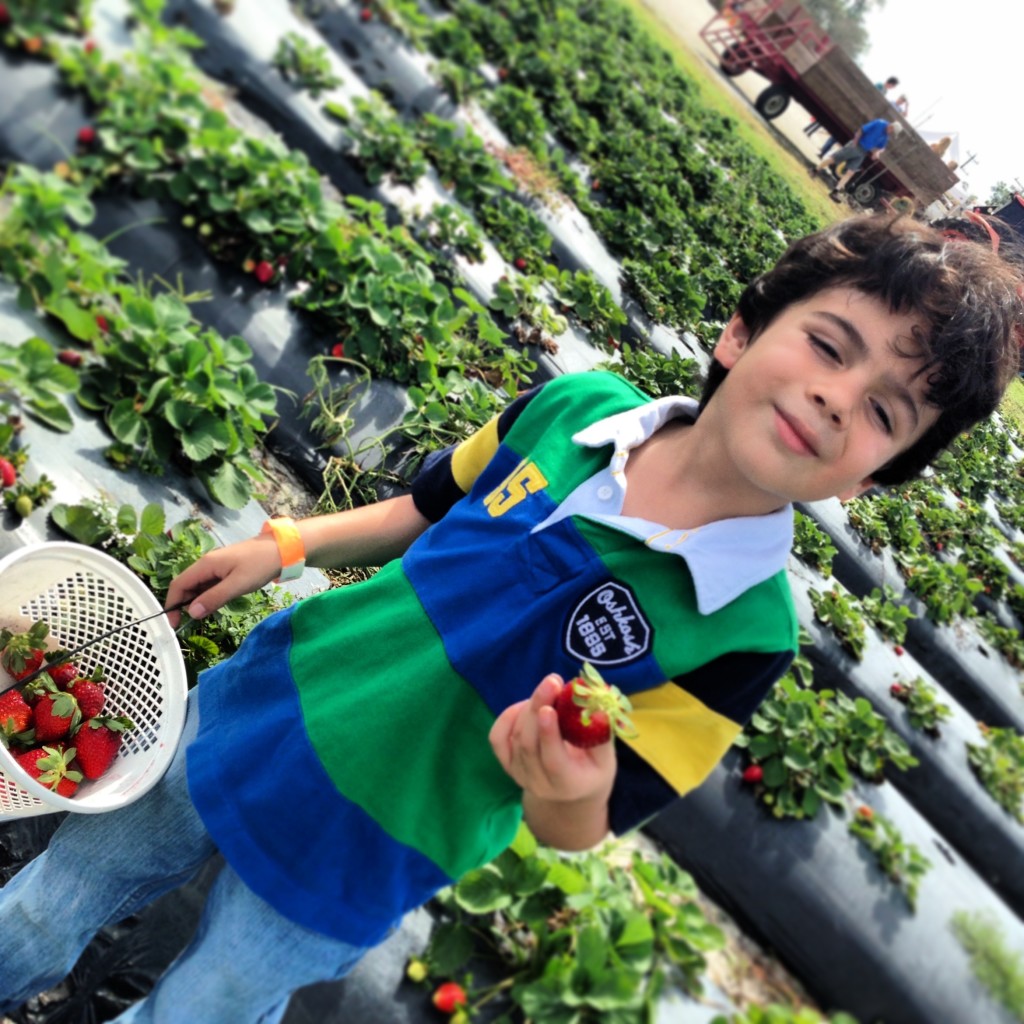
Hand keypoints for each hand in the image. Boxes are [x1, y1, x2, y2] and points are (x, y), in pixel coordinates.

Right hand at [164, 536, 280, 625]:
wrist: (282, 550)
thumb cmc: (260, 565)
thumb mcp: (237, 585)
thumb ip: (214, 598)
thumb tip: (191, 613)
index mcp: (205, 565)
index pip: (178, 585)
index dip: (172, 604)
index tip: (173, 624)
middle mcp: (206, 564)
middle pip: (186, 585)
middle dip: (183, 604)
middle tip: (189, 624)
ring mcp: (216, 566)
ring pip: (198, 586)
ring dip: (197, 601)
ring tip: (204, 616)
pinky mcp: (226, 570)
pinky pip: (210, 584)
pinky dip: (208, 596)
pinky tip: (216, 604)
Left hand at [489, 674, 616, 806]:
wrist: (571, 789)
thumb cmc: (592, 769)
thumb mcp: (605, 758)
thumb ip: (601, 733)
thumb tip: (597, 703)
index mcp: (568, 783)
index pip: (552, 761)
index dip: (548, 734)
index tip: (549, 708)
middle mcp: (538, 783)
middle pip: (529, 744)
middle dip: (537, 708)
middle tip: (552, 681)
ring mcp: (519, 774)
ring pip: (515, 736)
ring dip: (530, 707)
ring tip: (549, 690)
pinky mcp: (506, 763)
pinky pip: (497, 737)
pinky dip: (508, 716)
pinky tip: (526, 705)